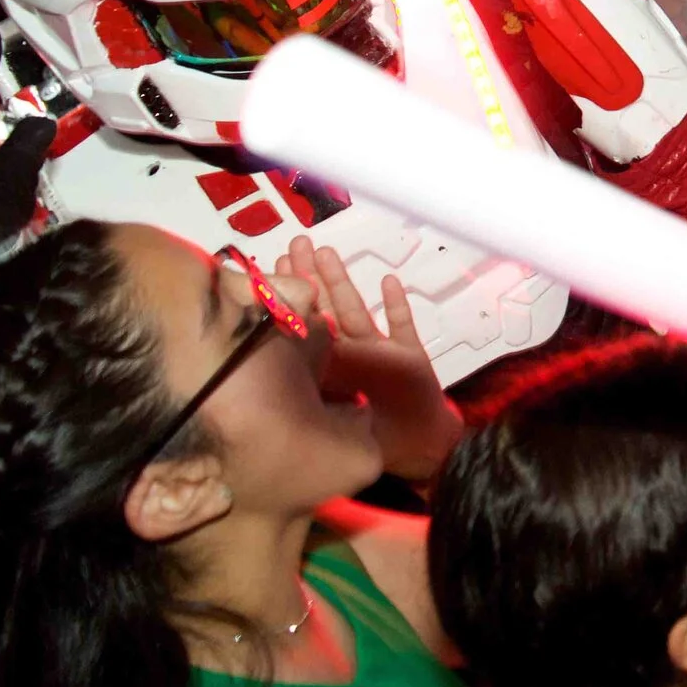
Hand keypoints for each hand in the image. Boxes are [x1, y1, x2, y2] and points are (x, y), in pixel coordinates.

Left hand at [277, 235, 460, 481]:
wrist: (415, 442)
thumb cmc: (372, 427)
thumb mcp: (331, 391)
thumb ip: (309, 366)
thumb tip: (271, 338)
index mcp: (330, 361)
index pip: (306, 319)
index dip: (292, 291)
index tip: (277, 261)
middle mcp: (351, 352)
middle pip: (328, 307)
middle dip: (313, 275)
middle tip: (298, 243)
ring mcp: (380, 352)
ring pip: (357, 310)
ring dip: (343, 283)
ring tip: (328, 253)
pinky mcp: (409, 355)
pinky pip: (401, 326)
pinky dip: (396, 306)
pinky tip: (390, 283)